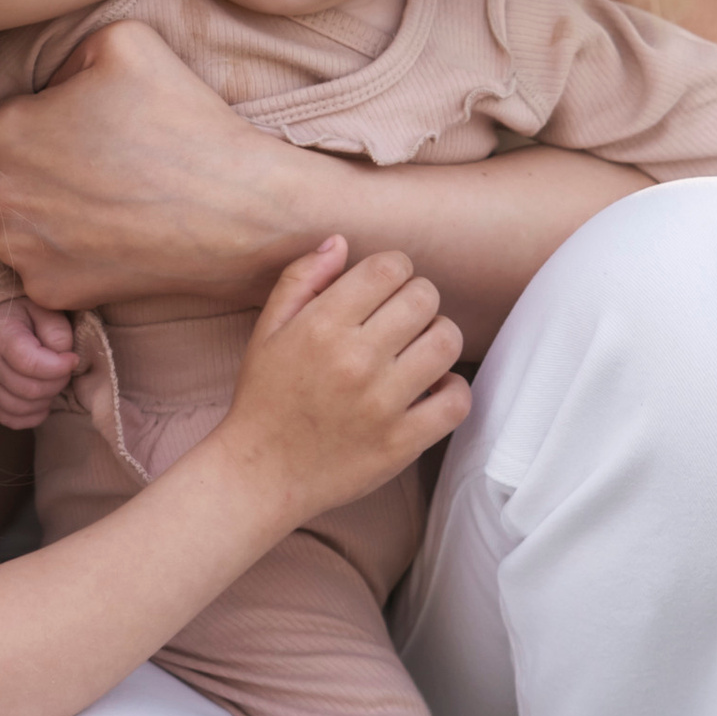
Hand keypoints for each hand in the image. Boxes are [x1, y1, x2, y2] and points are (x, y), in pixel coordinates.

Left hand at [0, 21, 308, 311]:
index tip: (97, 129)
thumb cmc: (183, 123)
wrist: (237, 212)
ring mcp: (18, 249)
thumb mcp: (123, 39)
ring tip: (113, 201)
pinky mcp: (46, 290)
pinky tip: (114, 237)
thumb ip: (67, 51)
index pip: (13, 119)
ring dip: (55, 213)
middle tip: (107, 167)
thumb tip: (51, 84)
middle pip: (11, 174)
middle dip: (48, 169)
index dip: (57, 120)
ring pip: (24, 222)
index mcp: (1, 131)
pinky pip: (47, 266)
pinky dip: (73, 256)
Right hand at [0, 295, 78, 429]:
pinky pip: (11, 419)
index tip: (72, 359)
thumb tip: (64, 357)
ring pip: (20, 408)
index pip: (29, 363)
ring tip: (54, 382)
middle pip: (28, 389)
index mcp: (0, 336)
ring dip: (46, 400)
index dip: (58, 367)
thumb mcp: (43, 310)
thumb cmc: (24, 316)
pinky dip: (33, 416)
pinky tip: (43, 400)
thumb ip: (57, 330)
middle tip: (66, 371)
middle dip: (57, 383)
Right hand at [222, 237, 469, 523]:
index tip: (386, 288)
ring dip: (437, 338)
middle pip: (425, 298)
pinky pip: (456, 400)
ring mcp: (382, 403)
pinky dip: (452, 389)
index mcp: (322, 326)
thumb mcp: (268, 330)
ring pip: (446, 341)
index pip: (390, 268)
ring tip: (417, 351)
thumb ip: (301, 279)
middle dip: (417, 300)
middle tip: (401, 319)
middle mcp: (354, 360)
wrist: (260, 474)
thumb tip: (341, 241)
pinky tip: (431, 388)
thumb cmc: (265, 398)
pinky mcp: (402, 442)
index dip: (395, 269)